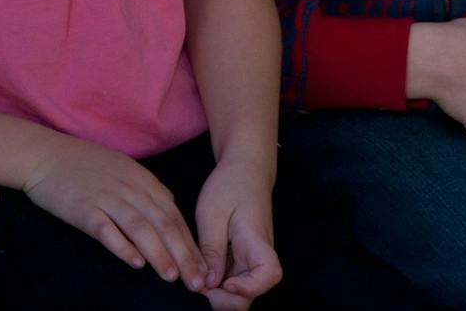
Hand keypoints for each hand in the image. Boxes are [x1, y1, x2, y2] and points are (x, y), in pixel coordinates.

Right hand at [21, 134, 207, 291]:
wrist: (47, 155)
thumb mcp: (125, 170)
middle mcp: (130, 188)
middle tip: (197, 282)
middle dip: (183, 255)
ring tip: (172, 277)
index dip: (191, 243)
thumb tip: (169, 214)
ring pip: (140, 228)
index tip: (203, 268)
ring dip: (158, 254)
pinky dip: (122, 246)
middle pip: (163, 224)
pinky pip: (106, 229)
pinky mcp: (84, 209)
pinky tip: (135, 264)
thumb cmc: (87, 166)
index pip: (174, 215)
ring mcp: (107, 198)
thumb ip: (147, 192)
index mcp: (143, 180)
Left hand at [193, 156, 280, 309]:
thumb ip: (211, 249)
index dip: (249, 288)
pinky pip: (232, 280)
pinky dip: (216, 283)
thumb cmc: (230, 184)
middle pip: (250, 294)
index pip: (270, 275)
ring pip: (239, 292)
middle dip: (223, 299)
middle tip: (197, 284)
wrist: (245, 168)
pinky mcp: (242, 259)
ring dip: (217, 293)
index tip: (225, 283)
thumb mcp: (212, 213)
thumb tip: (210, 285)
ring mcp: (251, 260)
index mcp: (256, 240)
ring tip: (195, 277)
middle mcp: (258, 256)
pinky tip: (200, 271)